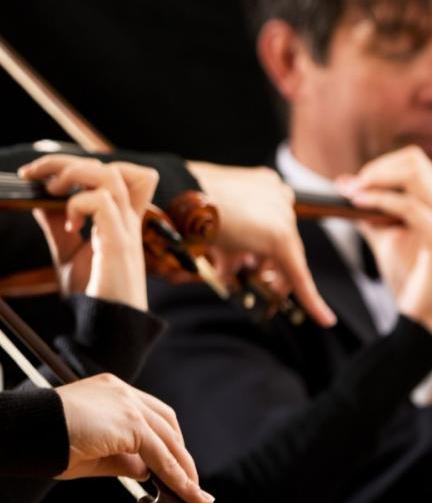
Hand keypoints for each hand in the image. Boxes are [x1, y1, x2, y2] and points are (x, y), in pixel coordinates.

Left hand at [18, 154, 154, 308]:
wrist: (107, 330)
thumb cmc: (93, 294)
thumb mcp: (67, 251)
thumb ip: (56, 223)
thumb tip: (36, 198)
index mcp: (119, 219)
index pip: (119, 172)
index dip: (79, 164)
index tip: (37, 175)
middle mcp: (127, 220)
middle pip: (110, 166)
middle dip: (65, 162)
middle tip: (33, 175)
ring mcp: (126, 231)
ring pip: (111, 175)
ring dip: (73, 175)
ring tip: (52, 192)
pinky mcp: (119, 246)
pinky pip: (103, 204)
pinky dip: (78, 206)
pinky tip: (69, 225)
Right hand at [53, 373, 213, 502]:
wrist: (25, 431)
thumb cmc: (47, 441)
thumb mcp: (91, 452)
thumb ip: (122, 459)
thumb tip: (149, 472)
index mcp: (108, 390)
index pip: (149, 414)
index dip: (165, 441)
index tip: (173, 464)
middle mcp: (121, 391)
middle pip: (166, 423)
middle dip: (181, 455)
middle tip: (189, 483)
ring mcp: (127, 404)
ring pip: (168, 440)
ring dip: (184, 469)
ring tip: (194, 495)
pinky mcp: (129, 423)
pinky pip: (162, 455)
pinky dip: (177, 476)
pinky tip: (185, 493)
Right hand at [186, 161, 335, 325]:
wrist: (178, 193)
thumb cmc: (181, 201)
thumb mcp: (207, 214)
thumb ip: (224, 230)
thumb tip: (225, 262)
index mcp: (264, 183)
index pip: (274, 221)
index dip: (266, 247)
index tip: (259, 262)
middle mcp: (279, 194)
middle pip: (283, 241)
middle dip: (266, 264)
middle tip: (250, 277)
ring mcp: (282, 214)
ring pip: (285, 258)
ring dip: (265, 275)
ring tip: (240, 279)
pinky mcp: (280, 237)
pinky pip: (297, 275)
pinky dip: (310, 299)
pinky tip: (323, 319)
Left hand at [337, 145, 431, 329]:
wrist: (424, 312)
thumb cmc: (411, 275)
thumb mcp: (387, 235)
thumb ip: (370, 209)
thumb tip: (345, 182)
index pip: (415, 161)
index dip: (381, 166)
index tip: (356, 183)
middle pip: (415, 160)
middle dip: (377, 168)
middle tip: (352, 186)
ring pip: (415, 173)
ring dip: (376, 179)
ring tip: (352, 194)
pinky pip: (409, 206)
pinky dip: (379, 200)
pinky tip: (358, 205)